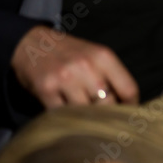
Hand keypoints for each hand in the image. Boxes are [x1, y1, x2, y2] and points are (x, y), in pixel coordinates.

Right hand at [11, 25, 138, 107]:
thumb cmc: (69, 53)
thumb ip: (111, 76)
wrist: (32, 42)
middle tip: (103, 120)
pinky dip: (66, 118)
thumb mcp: (95, 55)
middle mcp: (86, 66)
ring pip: (86, 113)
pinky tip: (66, 114)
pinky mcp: (46, 89)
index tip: (126, 115)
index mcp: (103, 56)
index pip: (128, 89)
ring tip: (84, 117)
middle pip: (108, 105)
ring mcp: (65, 78)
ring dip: (85, 119)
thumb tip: (128, 105)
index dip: (130, 106)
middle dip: (107, 115)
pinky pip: (63, 114)